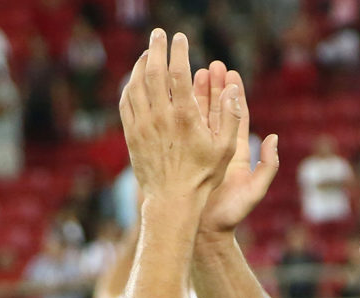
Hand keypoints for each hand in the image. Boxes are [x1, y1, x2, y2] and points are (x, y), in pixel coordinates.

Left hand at [119, 29, 242, 203]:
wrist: (172, 200)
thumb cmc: (204, 175)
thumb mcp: (226, 147)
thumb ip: (231, 115)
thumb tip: (233, 87)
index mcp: (185, 117)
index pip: (178, 73)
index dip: (178, 51)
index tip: (180, 38)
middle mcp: (161, 118)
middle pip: (153, 72)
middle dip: (156, 48)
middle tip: (159, 34)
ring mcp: (143, 126)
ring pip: (135, 86)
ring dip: (140, 65)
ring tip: (148, 53)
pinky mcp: (132, 135)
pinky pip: (126, 103)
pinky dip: (130, 86)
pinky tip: (135, 79)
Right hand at [193, 63, 279, 237]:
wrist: (203, 234)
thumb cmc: (229, 215)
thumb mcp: (254, 191)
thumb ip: (268, 167)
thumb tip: (274, 139)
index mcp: (236, 154)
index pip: (236, 117)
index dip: (234, 95)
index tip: (232, 74)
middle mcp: (218, 150)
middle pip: (217, 112)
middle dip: (215, 88)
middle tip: (212, 65)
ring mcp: (199, 153)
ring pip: (198, 119)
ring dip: (196, 96)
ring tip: (193, 73)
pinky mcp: (184, 159)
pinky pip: (182, 132)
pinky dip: (179, 115)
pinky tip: (172, 99)